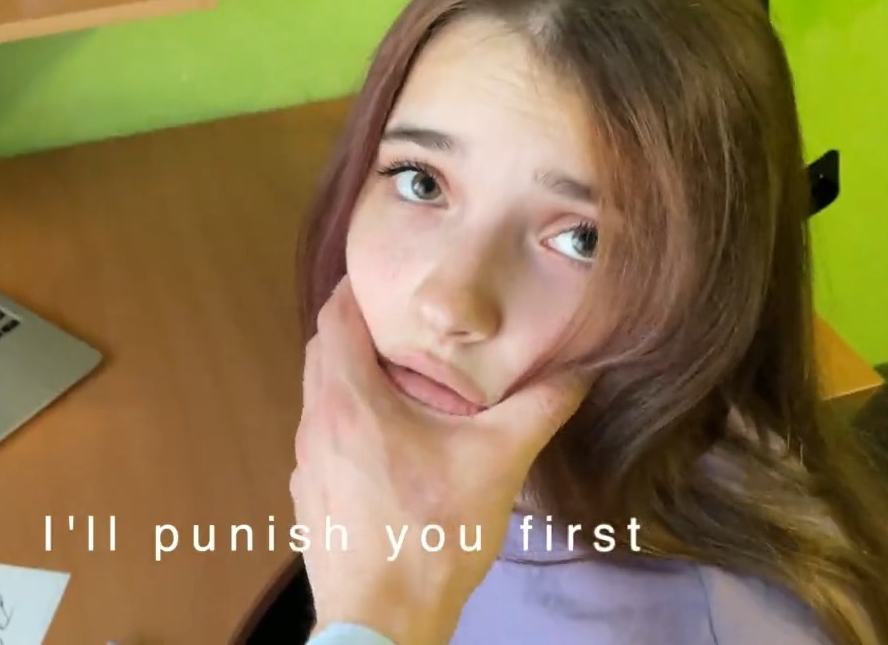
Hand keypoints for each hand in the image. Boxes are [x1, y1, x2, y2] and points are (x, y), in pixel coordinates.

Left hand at [291, 277, 588, 644]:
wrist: (381, 624)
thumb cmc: (432, 538)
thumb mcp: (497, 464)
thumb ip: (539, 409)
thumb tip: (580, 372)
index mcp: (348, 402)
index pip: (334, 317)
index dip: (356, 288)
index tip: (386, 276)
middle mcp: (315, 425)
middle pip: (324, 353)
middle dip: (359, 331)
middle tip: (405, 324)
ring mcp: (307, 466)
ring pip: (322, 399)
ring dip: (355, 380)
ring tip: (405, 381)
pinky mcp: (310, 500)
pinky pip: (325, 440)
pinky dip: (351, 424)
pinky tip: (392, 447)